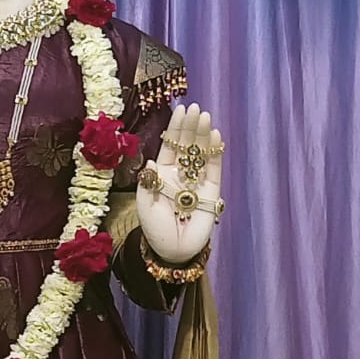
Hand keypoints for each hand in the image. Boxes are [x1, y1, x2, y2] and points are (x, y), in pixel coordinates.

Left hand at [136, 103, 223, 262]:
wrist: (173, 250)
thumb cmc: (155, 229)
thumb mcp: (144, 204)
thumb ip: (147, 182)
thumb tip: (152, 159)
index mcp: (163, 174)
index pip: (169, 146)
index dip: (175, 128)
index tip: (180, 110)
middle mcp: (181, 174)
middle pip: (187, 145)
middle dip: (190, 126)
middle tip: (195, 108)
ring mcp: (198, 181)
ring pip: (201, 153)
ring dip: (203, 135)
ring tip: (206, 117)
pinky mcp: (212, 191)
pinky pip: (214, 169)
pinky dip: (215, 152)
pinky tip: (215, 136)